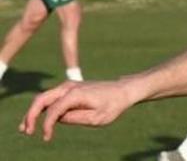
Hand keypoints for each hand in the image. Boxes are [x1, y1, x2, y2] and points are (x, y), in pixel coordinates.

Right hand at [19, 80, 134, 140]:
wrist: (123, 91)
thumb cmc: (113, 105)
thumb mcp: (98, 118)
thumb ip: (76, 118)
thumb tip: (58, 119)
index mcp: (76, 93)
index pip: (53, 110)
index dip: (47, 125)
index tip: (47, 138)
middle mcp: (69, 87)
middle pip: (41, 100)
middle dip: (31, 116)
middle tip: (26, 131)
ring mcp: (68, 86)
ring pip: (43, 98)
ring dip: (32, 112)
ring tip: (26, 128)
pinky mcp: (69, 89)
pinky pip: (50, 98)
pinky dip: (41, 108)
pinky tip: (36, 120)